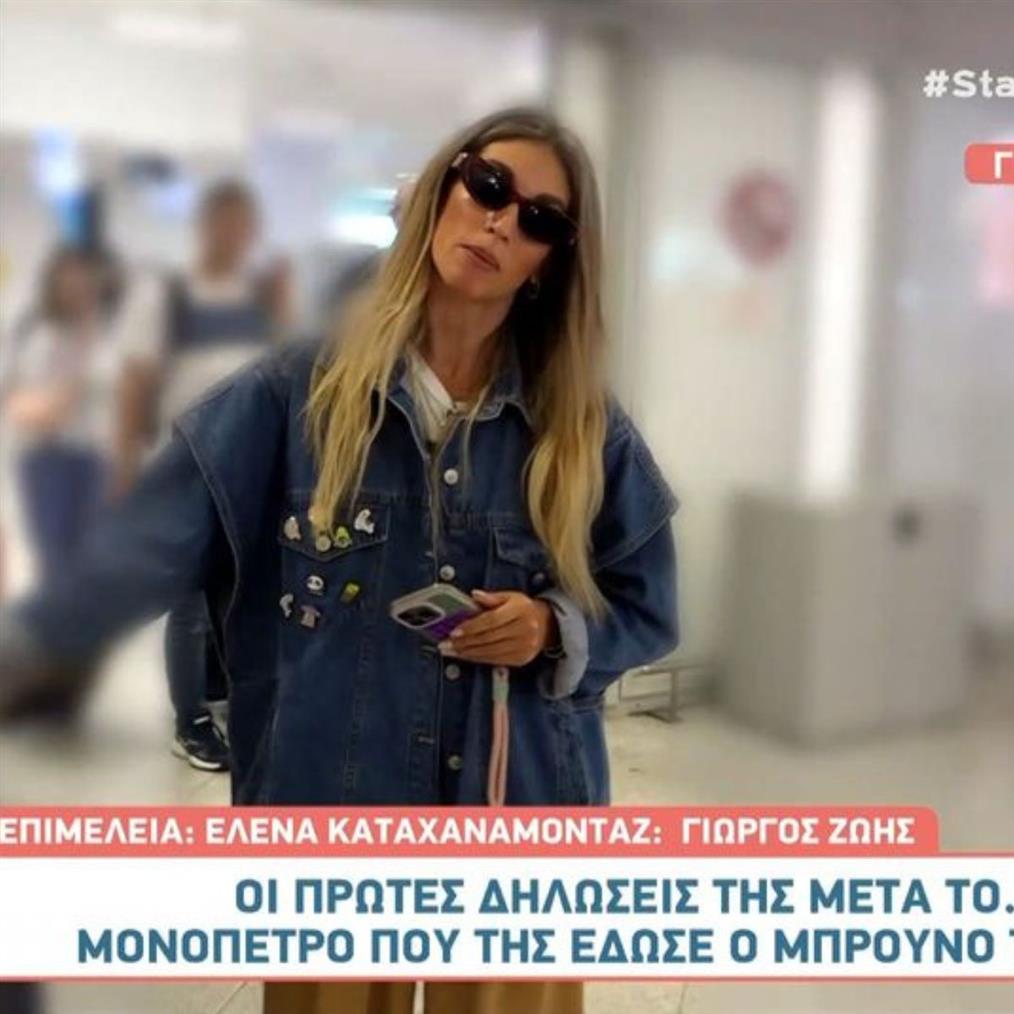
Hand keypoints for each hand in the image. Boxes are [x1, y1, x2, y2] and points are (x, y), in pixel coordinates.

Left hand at [439, 589, 558, 666]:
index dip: (472, 626)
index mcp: (520, 610)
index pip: (492, 620)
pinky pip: (495, 660)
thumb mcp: (510, 597)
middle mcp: (525, 629)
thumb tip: (474, 595)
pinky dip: (477, 658)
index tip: (454, 631)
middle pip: (488, 638)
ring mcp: (524, 646)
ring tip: (450, 651)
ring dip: (467, 653)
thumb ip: (491, 597)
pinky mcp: (521, 659)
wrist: (547, 625)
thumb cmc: (523, 609)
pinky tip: (465, 655)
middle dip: (464, 642)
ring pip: (490, 652)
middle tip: (445, 644)